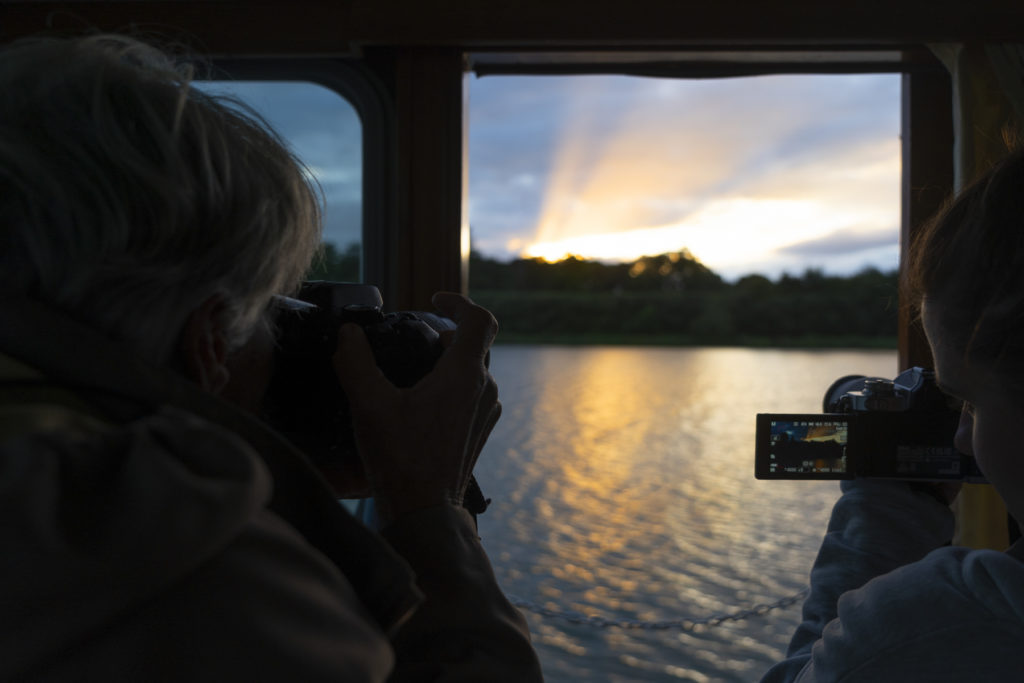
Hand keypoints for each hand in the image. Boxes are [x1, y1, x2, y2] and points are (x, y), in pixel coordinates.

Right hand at [331, 292, 500, 524]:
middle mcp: (485, 390)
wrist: (426, 513)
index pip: (480, 320)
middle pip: (472, 345)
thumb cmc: (401, 458)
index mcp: (466, 375)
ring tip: (410, 372)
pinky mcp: (480, 432)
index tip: (433, 301)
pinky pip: (470, 395)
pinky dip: (449, 387)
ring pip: (472, 372)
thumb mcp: (370, 404)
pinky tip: (417, 404)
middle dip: (442, 335)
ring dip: (445, 363)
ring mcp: (486, 413)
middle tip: (410, 339)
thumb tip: (348, 334)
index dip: (458, 302)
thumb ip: (355, 362)